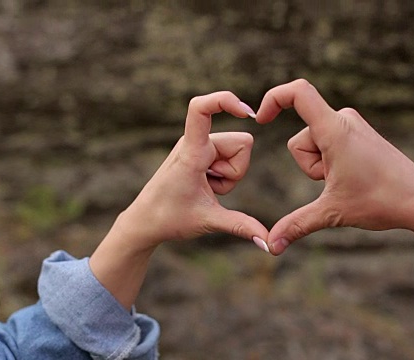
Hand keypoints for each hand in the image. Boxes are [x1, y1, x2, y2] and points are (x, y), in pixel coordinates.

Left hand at [120, 91, 268, 249]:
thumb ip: (241, 226)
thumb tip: (268, 242)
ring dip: (230, 174)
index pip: (201, 109)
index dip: (224, 100)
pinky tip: (206, 186)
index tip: (246, 111)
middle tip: (212, 188)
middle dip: (237, 170)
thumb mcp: (208, 222)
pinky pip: (229, 158)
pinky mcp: (200, 153)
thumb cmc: (169, 218)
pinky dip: (224, 175)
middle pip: (243, 143)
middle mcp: (195, 143)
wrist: (145, 222)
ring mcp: (198, 147)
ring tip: (206, 188)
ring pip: (238, 152)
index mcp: (192, 152)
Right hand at [256, 79, 413, 254]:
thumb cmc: (381, 201)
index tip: (260, 119)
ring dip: (320, 166)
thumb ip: (296, 225)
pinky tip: (352, 175)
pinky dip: (330, 162)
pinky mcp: (358, 133)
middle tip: (335, 181)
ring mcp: (352, 125)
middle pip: (299, 137)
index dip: (273, 99)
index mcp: (335, 130)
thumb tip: (271, 246)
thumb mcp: (331, 213)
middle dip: (308, 165)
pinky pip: (327, 143)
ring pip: (312, 143)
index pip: (298, 92)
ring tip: (348, 179)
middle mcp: (343, 119)